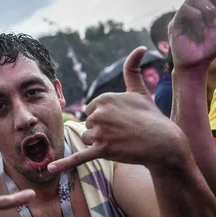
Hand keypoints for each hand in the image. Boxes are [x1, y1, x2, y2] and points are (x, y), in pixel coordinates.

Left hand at [48, 47, 179, 172]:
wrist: (164, 143)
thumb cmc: (151, 117)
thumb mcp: (140, 91)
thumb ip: (133, 69)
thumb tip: (140, 47)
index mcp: (104, 97)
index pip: (91, 111)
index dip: (105, 118)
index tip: (121, 121)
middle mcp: (100, 113)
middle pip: (88, 125)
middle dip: (102, 131)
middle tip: (123, 133)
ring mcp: (101, 132)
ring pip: (87, 139)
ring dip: (100, 143)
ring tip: (120, 142)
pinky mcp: (103, 150)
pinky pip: (79, 157)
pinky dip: (64, 163)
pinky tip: (51, 169)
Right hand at [169, 0, 215, 71]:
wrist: (200, 64)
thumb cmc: (211, 44)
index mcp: (202, 2)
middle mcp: (191, 5)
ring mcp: (181, 13)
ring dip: (209, 10)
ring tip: (211, 24)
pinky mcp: (175, 24)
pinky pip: (187, 10)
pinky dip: (199, 19)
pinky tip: (201, 30)